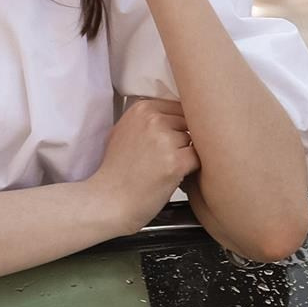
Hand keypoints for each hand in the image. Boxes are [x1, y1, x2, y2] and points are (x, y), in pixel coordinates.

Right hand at [91, 95, 195, 231]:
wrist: (108, 200)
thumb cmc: (116, 171)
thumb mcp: (122, 131)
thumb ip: (146, 119)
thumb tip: (174, 113)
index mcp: (141, 108)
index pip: (178, 106)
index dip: (177, 125)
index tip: (168, 140)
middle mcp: (153, 119)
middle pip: (188, 122)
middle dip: (183, 139)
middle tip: (166, 157)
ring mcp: (165, 140)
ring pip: (195, 140)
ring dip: (186, 154)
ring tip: (166, 168)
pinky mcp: (176, 162)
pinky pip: (198, 158)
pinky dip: (191, 169)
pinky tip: (175, 176)